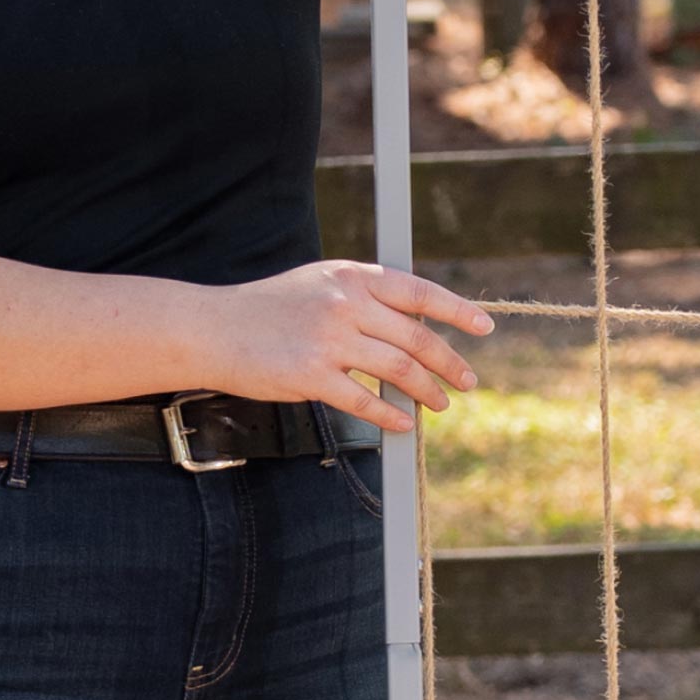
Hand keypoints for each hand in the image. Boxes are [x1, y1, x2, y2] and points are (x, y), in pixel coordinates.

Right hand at [200, 260, 493, 433]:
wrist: (215, 328)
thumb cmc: (271, 307)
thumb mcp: (322, 282)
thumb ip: (365, 296)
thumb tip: (415, 322)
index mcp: (353, 275)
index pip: (419, 292)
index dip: (457, 310)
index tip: (484, 327)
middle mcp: (346, 303)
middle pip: (415, 336)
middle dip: (449, 362)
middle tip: (467, 381)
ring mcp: (329, 339)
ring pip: (398, 370)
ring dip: (426, 391)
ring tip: (439, 404)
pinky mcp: (311, 375)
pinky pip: (364, 401)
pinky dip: (390, 415)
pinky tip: (403, 423)